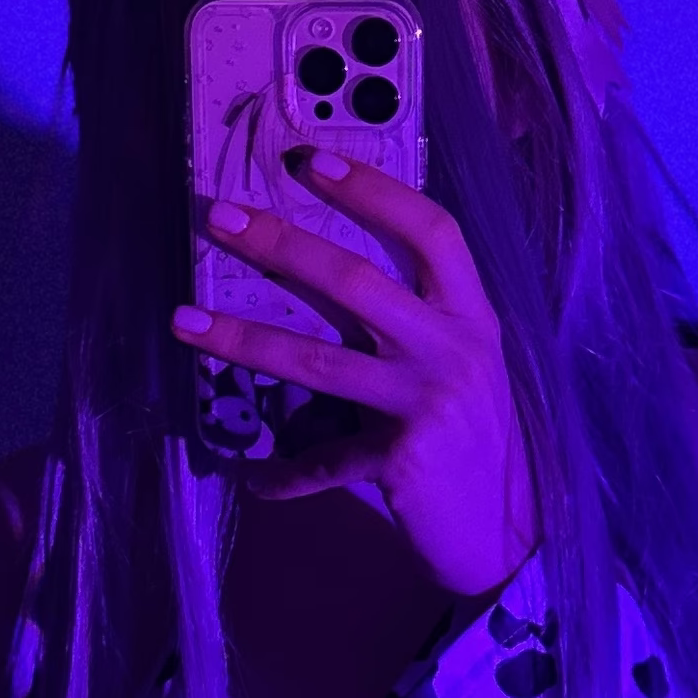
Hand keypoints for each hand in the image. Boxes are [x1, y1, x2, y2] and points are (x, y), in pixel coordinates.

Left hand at [172, 150, 540, 597]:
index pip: (431, 231)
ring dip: (245, 339)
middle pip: (355, 280)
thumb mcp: (465, 371)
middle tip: (219, 217)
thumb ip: (417, 329)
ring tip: (185, 322)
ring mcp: (427, 403)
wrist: (512, 535)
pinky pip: (322, 462)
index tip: (311, 162)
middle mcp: (453, 350)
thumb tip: (330, 284)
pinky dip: (284, 476)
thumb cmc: (478, 445)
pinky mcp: (401, 459)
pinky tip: (255, 480)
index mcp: (473, 317)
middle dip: (280, 244)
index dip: (373, 191)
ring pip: (318, 361)